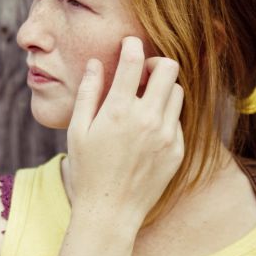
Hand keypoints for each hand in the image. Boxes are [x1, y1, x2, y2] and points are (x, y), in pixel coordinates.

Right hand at [66, 36, 184, 228]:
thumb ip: (88, 92)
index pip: (134, 60)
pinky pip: (178, 119)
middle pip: (168, 68)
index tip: (128, 44)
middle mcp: (148, 119)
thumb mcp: (78, 129)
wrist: (110, 211)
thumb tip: (95, 62)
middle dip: (155, 63)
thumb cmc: (87, 169)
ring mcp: (167, 135)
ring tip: (144, 100)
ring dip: (162, 88)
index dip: (131, 45)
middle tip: (141, 73)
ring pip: (177, 91)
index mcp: (119, 110)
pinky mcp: (178, 149)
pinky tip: (147, 129)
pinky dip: (165, 115)